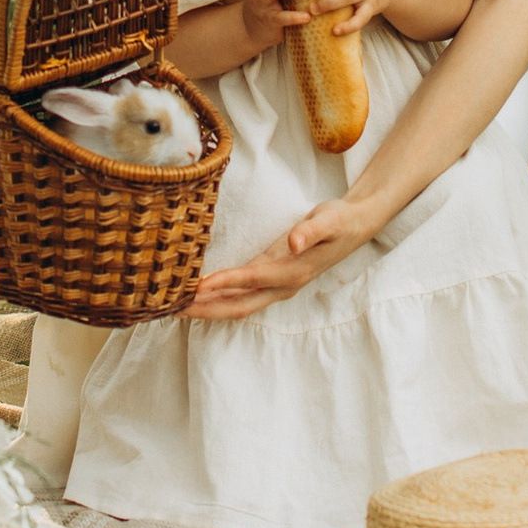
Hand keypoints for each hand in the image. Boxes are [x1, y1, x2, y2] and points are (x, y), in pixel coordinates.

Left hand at [189, 191, 381, 318]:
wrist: (355, 226)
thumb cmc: (341, 221)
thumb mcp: (329, 220)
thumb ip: (310, 230)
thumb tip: (293, 242)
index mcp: (293, 271)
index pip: (252, 279)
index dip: (225, 283)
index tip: (197, 286)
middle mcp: (283, 285)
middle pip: (238, 305)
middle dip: (206, 308)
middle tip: (172, 307)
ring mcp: (276, 286)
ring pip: (237, 305)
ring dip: (207, 308)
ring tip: (175, 306)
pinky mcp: (271, 279)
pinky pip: (240, 295)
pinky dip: (217, 297)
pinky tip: (198, 295)